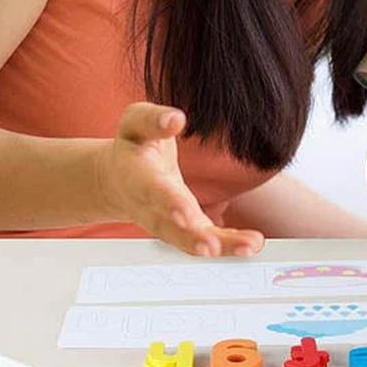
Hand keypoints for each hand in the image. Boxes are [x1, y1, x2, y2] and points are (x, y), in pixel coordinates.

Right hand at [97, 103, 264, 256]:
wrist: (117, 179)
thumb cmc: (133, 146)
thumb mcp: (135, 123)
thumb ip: (153, 120)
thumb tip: (176, 119)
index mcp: (136, 175)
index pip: (152, 190)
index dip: (168, 202)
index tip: (186, 215)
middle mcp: (150, 206)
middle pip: (169, 225)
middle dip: (191, 236)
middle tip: (212, 247)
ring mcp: (166, 222)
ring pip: (188, 240)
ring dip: (218, 246)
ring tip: (247, 247)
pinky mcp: (183, 228)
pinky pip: (204, 240)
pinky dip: (227, 245)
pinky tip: (249, 244)